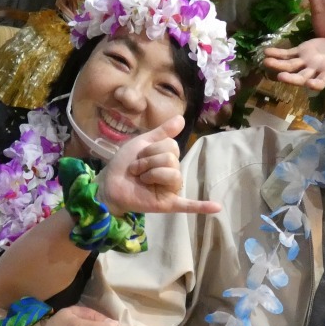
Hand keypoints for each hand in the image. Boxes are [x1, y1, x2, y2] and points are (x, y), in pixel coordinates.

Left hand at [101, 115, 221, 216]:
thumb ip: (162, 132)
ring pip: (173, 174)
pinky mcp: (167, 204)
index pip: (171, 146)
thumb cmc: (125, 163)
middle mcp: (172, 173)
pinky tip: (216, 208)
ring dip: (151, 173)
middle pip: (171, 159)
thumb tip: (182, 118)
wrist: (108, 183)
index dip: (151, 149)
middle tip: (136, 170)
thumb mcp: (143, 142)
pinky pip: (187, 205)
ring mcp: (170, 189)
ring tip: (141, 179)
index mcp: (168, 158)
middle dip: (148, 161)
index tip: (138, 155)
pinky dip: (202, 207)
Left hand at [262, 37, 324, 89]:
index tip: (311, 85)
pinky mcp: (300, 52)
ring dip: (278, 64)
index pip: (321, 82)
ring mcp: (305, 62)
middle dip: (291, 78)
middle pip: (300, 76)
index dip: (316, 84)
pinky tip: (266, 52)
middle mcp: (313, 71)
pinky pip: (287, 54)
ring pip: (290, 65)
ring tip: (266, 62)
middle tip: (280, 76)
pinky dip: (277, 53)